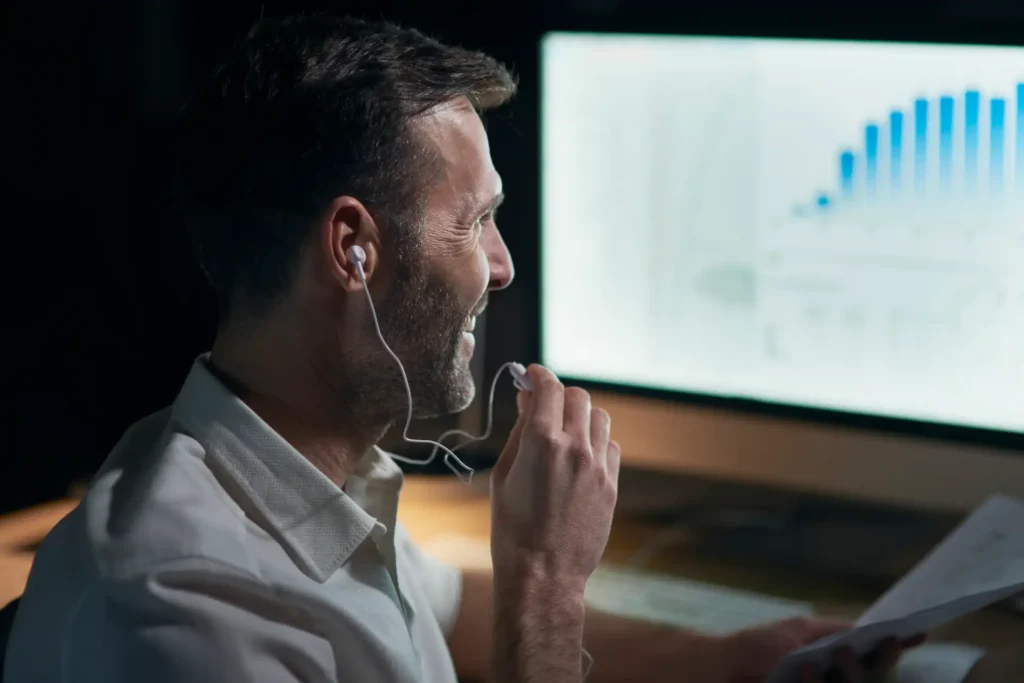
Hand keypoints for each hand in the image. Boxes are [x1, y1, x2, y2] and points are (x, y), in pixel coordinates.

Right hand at [490, 364, 620, 589]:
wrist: (543, 573)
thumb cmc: (512, 528)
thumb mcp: (503, 475)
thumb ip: (519, 432)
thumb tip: (528, 402)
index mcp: (542, 442)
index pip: (549, 388)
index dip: (539, 376)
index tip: (532, 375)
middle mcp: (575, 448)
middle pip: (577, 397)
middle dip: (559, 395)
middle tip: (544, 406)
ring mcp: (598, 467)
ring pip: (598, 418)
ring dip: (580, 416)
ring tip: (564, 431)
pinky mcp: (611, 486)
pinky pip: (609, 447)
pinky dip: (595, 442)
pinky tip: (579, 457)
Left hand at [720, 617, 924, 682]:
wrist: (722, 667)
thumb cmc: (758, 646)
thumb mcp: (800, 630)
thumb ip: (836, 630)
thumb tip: (870, 628)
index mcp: (835, 661)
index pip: (873, 659)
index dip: (893, 649)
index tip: (918, 633)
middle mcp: (833, 679)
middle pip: (870, 676)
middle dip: (882, 661)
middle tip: (886, 640)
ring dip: (852, 673)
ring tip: (839, 654)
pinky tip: (806, 671)